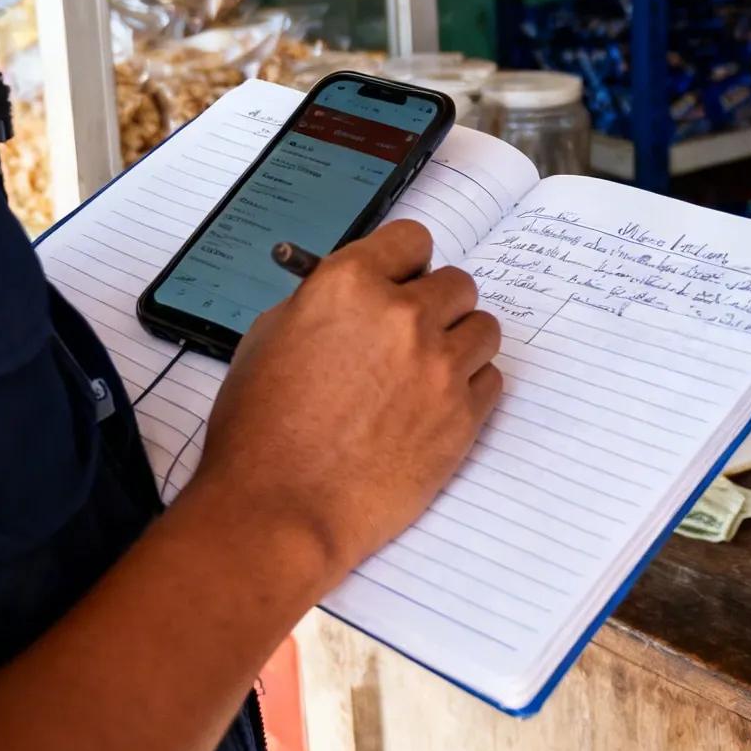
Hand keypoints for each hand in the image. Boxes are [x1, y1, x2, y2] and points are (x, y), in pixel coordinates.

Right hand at [194, 221, 501, 586]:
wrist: (278, 510)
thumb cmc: (260, 432)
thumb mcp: (270, 337)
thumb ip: (325, 304)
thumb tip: (361, 297)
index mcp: (348, 285)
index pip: (411, 240)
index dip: (404, 263)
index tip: (401, 280)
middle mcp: (402, 317)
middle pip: (457, 283)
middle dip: (435, 305)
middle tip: (410, 335)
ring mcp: (439, 368)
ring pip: (483, 328)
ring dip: (459, 343)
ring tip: (425, 374)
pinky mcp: (463, 417)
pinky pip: (490, 379)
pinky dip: (468, 388)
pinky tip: (434, 407)